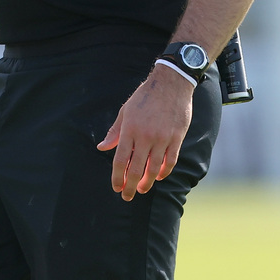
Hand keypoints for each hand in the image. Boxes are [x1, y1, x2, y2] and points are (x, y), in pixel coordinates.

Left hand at [97, 66, 192, 200]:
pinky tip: (158, 176)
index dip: (117, 177)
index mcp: (130, 129)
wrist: (171, 83)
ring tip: (142, 189)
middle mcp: (145, 135)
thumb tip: (102, 148)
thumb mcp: (126, 111)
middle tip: (127, 196)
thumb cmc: (145, 96)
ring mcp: (162, 137)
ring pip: (154, 168)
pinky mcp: (177, 137)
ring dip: (147, 182)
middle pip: (135, 169)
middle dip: (130, 186)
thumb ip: (115, 132)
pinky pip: (170, 160)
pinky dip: (164, 172)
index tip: (116, 187)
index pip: (120, 159)